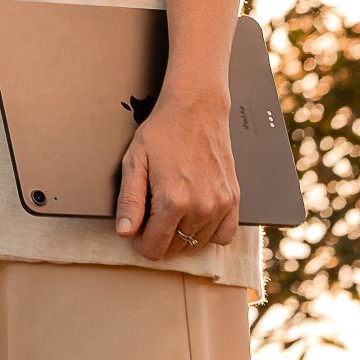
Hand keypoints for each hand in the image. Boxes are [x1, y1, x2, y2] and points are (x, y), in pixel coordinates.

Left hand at [114, 88, 239, 260]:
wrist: (196, 110)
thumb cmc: (162, 132)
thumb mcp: (134, 162)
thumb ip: (129, 201)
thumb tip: (125, 232)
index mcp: (173, 201)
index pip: (155, 247)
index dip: (140, 244)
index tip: (135, 233)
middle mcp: (201, 208)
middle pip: (177, 248)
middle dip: (159, 239)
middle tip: (149, 218)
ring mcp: (221, 205)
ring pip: (198, 244)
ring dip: (181, 237)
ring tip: (169, 213)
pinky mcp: (234, 200)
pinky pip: (224, 235)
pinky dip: (208, 234)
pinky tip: (194, 218)